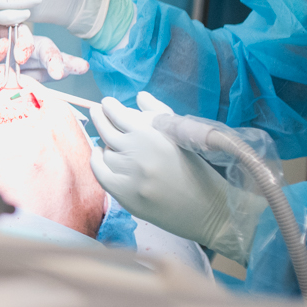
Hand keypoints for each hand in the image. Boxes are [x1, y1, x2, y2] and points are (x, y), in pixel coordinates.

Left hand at [0, 13, 87, 89]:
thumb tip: (5, 51)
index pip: (22, 32)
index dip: (28, 43)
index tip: (23, 56)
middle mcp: (6, 45)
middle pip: (37, 48)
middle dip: (53, 57)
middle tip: (63, 69)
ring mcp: (5, 64)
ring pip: (38, 66)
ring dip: (59, 67)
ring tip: (80, 68)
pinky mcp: (0, 82)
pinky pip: (25, 83)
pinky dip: (43, 86)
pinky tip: (61, 86)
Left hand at [88, 93, 259, 260]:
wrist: (208, 210)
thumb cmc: (198, 171)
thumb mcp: (182, 136)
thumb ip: (158, 112)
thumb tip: (139, 96)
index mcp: (155, 134)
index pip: (120, 114)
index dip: (110, 107)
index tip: (107, 103)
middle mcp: (140, 152)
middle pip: (107, 129)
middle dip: (100, 117)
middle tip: (97, 111)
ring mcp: (130, 175)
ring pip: (105, 151)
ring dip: (106, 144)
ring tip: (110, 141)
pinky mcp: (125, 194)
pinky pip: (100, 172)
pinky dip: (98, 161)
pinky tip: (102, 156)